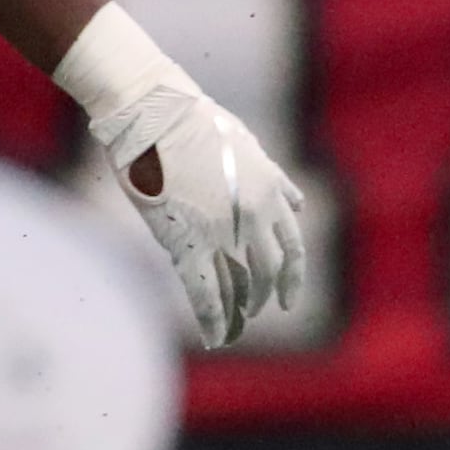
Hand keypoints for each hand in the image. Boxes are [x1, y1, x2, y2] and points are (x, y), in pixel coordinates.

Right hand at [88, 76, 308, 347]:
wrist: (153, 111)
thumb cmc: (191, 122)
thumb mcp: (248, 148)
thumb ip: (274, 181)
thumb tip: (296, 204)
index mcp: (269, 193)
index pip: (291, 247)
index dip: (292, 275)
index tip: (287, 295)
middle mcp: (254, 215)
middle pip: (270, 269)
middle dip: (266, 294)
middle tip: (260, 309)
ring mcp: (221, 230)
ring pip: (242, 283)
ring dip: (242, 309)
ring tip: (237, 325)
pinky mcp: (186, 240)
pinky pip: (205, 290)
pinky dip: (213, 318)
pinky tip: (215, 338)